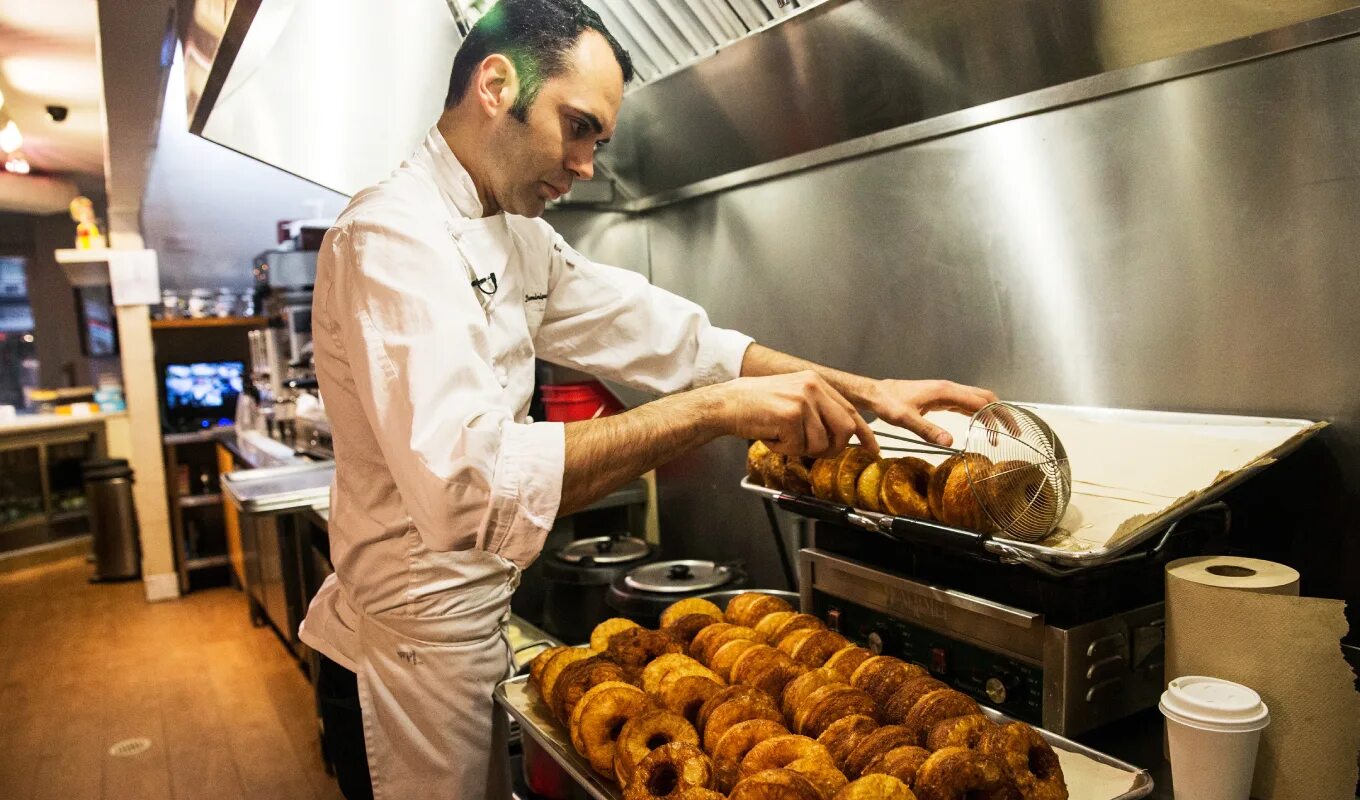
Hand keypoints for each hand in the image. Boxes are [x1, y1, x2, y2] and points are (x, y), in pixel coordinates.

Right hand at [709, 371, 877, 457]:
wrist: (726, 403)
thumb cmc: (755, 405)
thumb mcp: (792, 398)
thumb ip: (818, 411)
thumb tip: (842, 435)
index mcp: (816, 382)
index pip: (851, 410)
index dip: (864, 433)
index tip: (872, 449)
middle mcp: (813, 386)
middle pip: (845, 429)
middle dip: (832, 448)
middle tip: (812, 451)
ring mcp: (803, 399)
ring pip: (820, 443)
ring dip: (799, 449)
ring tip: (781, 437)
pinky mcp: (790, 414)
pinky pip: (798, 447)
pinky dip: (783, 449)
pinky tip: (771, 436)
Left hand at [868, 379, 998, 446]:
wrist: (876, 393)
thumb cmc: (888, 403)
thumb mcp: (905, 419)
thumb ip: (927, 429)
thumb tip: (950, 442)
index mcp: (946, 391)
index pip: (981, 401)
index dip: (998, 415)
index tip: (1010, 431)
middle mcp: (950, 389)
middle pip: (984, 398)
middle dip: (1001, 414)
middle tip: (1012, 434)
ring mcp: (946, 392)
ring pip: (977, 400)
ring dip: (990, 415)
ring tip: (998, 435)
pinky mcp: (942, 398)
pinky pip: (966, 404)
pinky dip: (978, 415)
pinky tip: (981, 427)